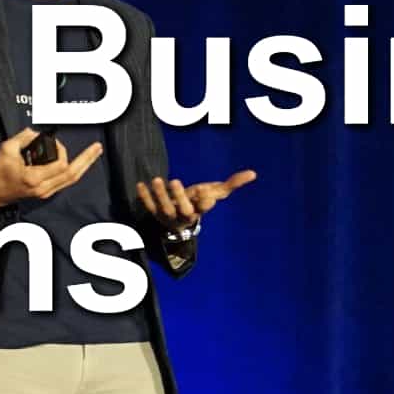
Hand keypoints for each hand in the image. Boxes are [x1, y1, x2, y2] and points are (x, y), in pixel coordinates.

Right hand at [0, 128, 103, 211]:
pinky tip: (81, 163)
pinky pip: (65, 181)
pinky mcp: (46, 193)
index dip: (61, 150)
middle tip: (97, 148)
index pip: (60, 165)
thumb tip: (36, 132)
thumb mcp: (7, 149)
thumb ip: (23, 137)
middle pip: (72, 174)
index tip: (53, 143)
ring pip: (72, 180)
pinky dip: (74, 170)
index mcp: (34, 178)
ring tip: (94, 154)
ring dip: (84, 166)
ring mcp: (45, 193)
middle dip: (86, 160)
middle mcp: (42, 188)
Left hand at [134, 170, 256, 229]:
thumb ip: (232, 184)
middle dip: (179, 197)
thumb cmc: (199, 202)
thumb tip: (253, 173)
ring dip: (160, 195)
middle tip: (175, 181)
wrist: (179, 220)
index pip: (204, 208)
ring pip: (164, 209)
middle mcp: (184, 215)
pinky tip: (140, 185)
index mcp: (200, 210)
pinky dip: (144, 197)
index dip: (205, 201)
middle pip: (182, 210)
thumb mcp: (215, 193)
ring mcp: (169, 215)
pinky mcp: (155, 213)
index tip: (206, 192)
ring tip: (156, 179)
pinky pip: (148, 206)